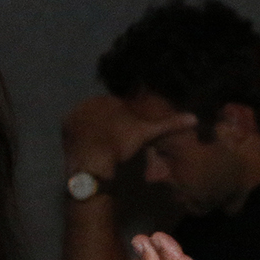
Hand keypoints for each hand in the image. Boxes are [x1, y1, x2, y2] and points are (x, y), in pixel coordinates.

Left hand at [60, 94, 195, 179]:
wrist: (92, 160)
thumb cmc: (121, 143)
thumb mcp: (147, 133)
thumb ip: (169, 124)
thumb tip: (194, 118)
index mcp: (110, 99)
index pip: (120, 107)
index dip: (126, 121)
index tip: (129, 136)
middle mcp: (90, 101)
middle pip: (103, 112)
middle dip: (110, 123)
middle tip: (117, 142)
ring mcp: (75, 113)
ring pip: (89, 119)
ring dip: (95, 129)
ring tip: (104, 145)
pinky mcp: (65, 126)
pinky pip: (74, 127)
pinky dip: (81, 134)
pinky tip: (89, 145)